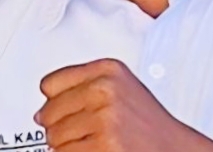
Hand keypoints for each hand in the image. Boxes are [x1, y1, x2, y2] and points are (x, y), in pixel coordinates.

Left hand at [35, 59, 212, 151]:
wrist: (172, 147)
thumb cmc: (145, 123)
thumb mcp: (119, 89)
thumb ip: (81, 88)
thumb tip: (39, 113)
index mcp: (108, 69)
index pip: (50, 83)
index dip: (55, 101)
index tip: (66, 108)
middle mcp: (106, 88)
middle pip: (48, 113)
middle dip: (60, 127)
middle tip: (86, 132)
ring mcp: (105, 118)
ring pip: (54, 138)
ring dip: (68, 146)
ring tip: (94, 142)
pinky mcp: (104, 145)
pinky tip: (96, 150)